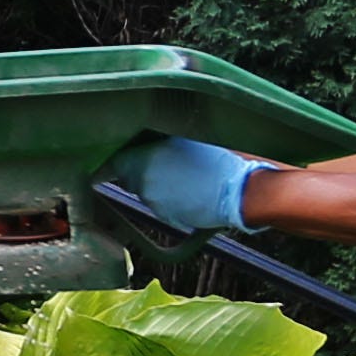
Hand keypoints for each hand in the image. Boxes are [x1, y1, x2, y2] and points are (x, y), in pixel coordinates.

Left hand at [103, 132, 271, 239]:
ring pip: (146, 192)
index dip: (120, 159)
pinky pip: (161, 206)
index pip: (116, 162)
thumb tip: (151, 138)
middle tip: (160, 162)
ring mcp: (156, 204)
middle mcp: (144, 184)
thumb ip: (162, 139)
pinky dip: (168, 198)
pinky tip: (187, 190)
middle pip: (130, 178)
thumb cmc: (219, 160)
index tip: (123, 157)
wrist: (240, 191)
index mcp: (145, 160)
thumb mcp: (187, 137)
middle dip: (139, 171)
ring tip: (179, 175)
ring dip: (156, 185)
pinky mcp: (169, 218)